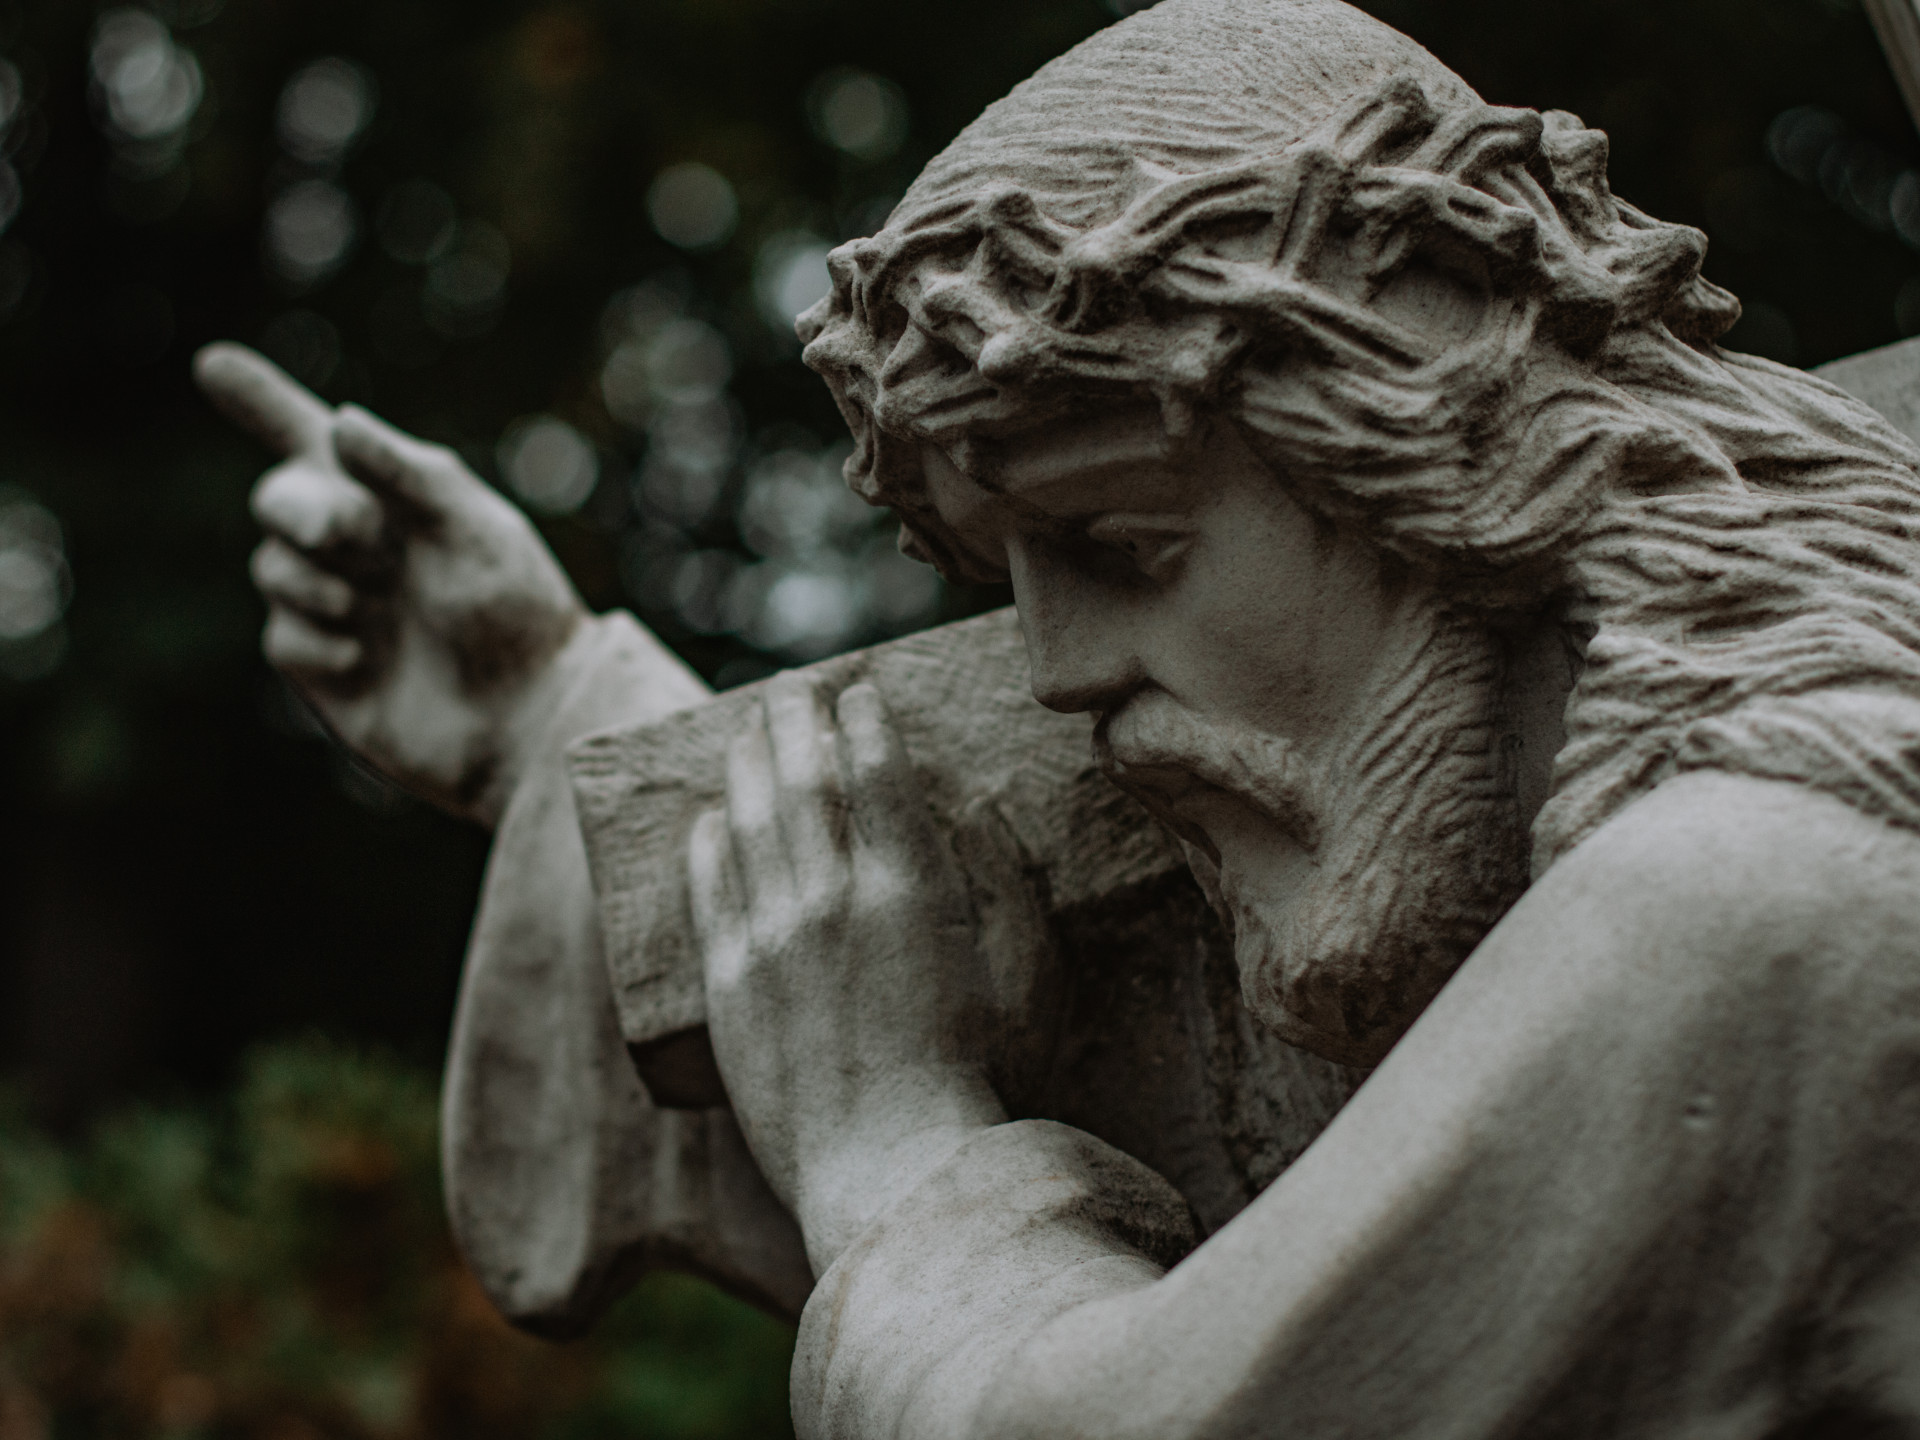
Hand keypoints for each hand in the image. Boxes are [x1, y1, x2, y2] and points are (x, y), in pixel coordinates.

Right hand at [195, 344, 588, 824]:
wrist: (529, 720)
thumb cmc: (518, 618)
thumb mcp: (475, 532)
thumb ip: (407, 476)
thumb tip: (340, 423)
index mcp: (397, 497)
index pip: (314, 438)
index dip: (259, 400)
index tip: (211, 362)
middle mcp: (359, 545)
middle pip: (279, 499)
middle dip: (303, 510)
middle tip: (346, 535)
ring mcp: (337, 604)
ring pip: (273, 568)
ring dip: (320, 582)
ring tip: (380, 610)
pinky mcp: (323, 666)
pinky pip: (283, 636)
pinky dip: (321, 643)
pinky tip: (367, 661)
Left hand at [691, 673, 1045, 1273]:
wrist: (892, 1173)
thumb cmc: (982, 1079)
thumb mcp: (1031, 972)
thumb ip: (1008, 882)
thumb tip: (973, 811)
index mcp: (913, 887)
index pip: (876, 768)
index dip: (864, 718)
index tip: (859, 689)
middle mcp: (834, 898)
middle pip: (803, 777)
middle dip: (795, 719)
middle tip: (791, 687)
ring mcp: (773, 939)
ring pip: (748, 820)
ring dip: (746, 763)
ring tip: (747, 730)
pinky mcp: (730, 985)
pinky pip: (707, 888)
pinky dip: (708, 840)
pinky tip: (710, 817)